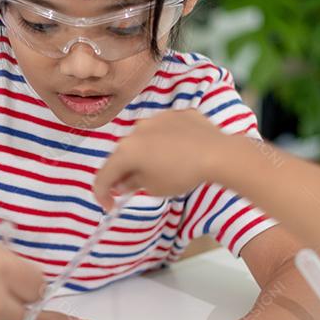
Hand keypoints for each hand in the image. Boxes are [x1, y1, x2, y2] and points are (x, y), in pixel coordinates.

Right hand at [94, 110, 232, 209]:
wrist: (217, 153)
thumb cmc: (182, 174)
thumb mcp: (154, 188)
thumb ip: (132, 184)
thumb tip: (124, 182)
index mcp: (126, 150)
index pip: (105, 175)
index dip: (102, 193)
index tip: (110, 205)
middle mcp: (136, 129)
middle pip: (124, 154)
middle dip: (125, 171)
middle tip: (133, 187)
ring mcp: (157, 118)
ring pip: (143, 139)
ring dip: (145, 154)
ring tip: (161, 167)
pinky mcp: (177, 114)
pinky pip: (164, 130)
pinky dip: (165, 142)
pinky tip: (179, 152)